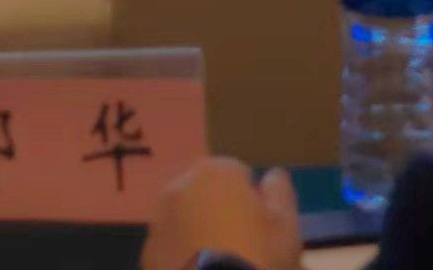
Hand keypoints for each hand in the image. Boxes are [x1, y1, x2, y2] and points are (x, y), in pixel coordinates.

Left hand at [140, 160, 305, 269]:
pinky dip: (183, 253)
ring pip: (186, 218)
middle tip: (243, 244)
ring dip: (200, 231)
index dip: (253, 201)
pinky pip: (172, 246)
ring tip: (221, 261)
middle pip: (208, 194)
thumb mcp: (285, 226)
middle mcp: (180, 187)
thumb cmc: (258, 258)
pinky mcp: (147, 252)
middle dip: (222, 211)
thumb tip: (271, 176)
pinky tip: (199, 269)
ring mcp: (159, 220)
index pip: (238, 175)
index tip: (263, 227)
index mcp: (216, 172)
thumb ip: (279, 192)